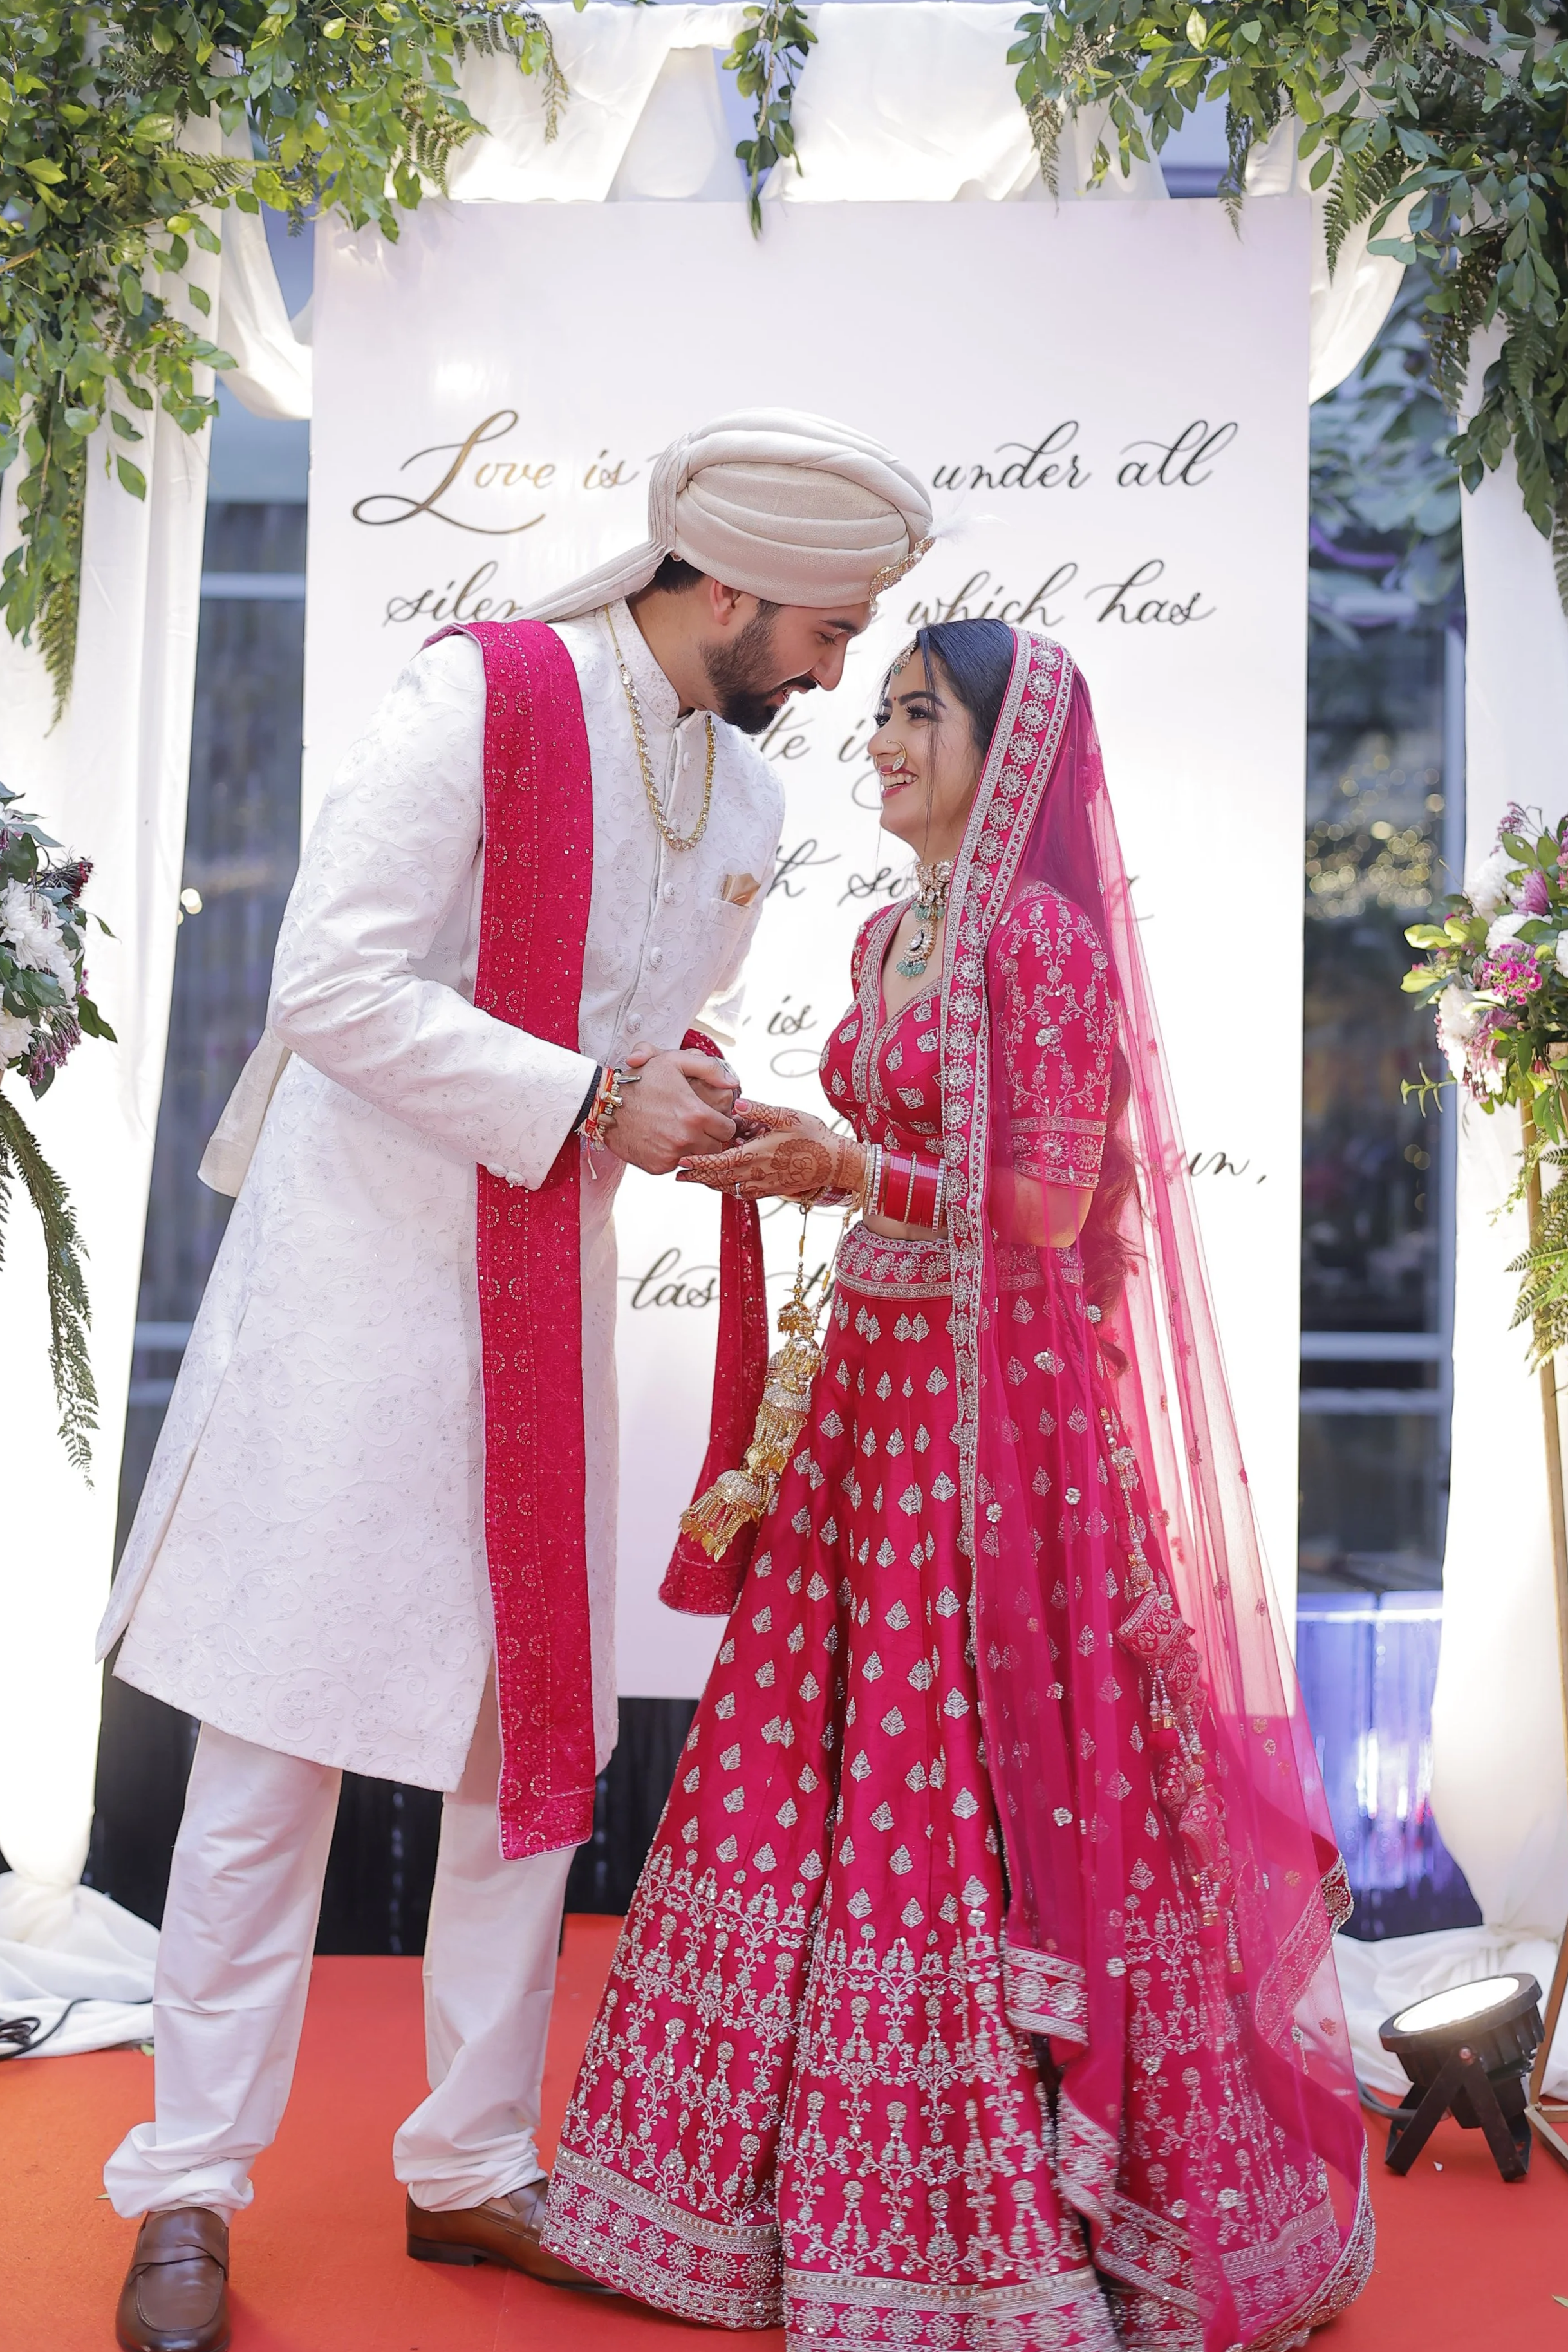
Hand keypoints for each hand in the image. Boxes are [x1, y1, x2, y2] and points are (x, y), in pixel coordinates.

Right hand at [605, 1050, 736, 1174]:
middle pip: (716, 1147)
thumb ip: (709, 1068)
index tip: (711, 1117)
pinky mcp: (658, 1166)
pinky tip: (662, 1139)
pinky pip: (677, 1164)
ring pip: (698, 1158)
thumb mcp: (674, 1061)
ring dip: (694, 1147)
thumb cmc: (639, 1081)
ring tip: (678, 1130)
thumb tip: (733, 1082)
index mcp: (696, 1115)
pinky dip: (673, 1155)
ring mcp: (672, 1155)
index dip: (722, 1122)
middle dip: (710, 1136)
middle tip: (695, 1125)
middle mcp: (686, 1138)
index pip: (728, 1130)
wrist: (605, 1104)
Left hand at [678, 1109, 864, 1202]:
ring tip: (694, 1179)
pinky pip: (742, 1192)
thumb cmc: (813, 1136)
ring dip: (710, 1183)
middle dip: (697, 1176)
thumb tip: (737, 1104)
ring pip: (728, 1187)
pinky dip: (727, 1188)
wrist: (835, 1163)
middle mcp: (757, 1174)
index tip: (682, 1161)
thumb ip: (761, 1111)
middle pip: (718, 1178)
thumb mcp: (789, 1116)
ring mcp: (763, 1185)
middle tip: (678, 1174)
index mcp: (757, 1155)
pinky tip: (721, 1183)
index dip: (699, 1162)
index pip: (720, 1161)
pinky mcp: (770, 1191)